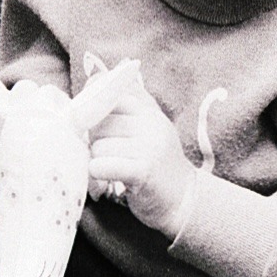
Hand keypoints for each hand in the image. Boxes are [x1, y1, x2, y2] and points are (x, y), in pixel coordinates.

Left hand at [87, 77, 197, 238]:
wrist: (185, 198)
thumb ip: (122, 105)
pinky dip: (98, 173)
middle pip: (98, 124)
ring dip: (97, 161)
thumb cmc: (155, 163)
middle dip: (94, 141)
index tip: (97, 131)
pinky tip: (108, 178)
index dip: (93, 114)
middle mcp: (151, 124)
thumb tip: (91, 79)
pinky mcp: (144, 171)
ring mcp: (150, 146)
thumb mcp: (144, 127)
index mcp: (148, 111)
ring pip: (97, 146)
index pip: (106, 96)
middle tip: (109, 155)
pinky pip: (102, 166)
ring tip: (114, 168)